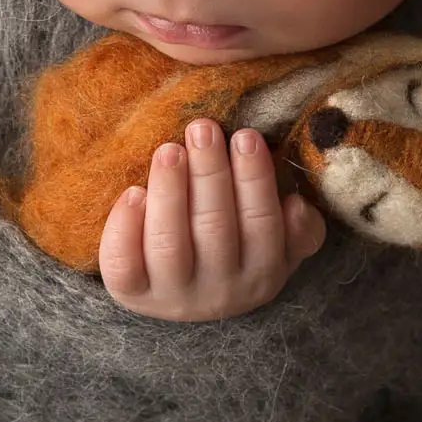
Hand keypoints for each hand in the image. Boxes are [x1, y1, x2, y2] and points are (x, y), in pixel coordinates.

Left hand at [100, 117, 328, 320]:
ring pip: (168, 244)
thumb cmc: (235, 250)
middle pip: (214, 228)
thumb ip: (299, 229)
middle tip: (202, 127)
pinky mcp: (130, 293)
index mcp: (261, 275)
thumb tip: (296, 204)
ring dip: (169, 191)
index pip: (262, 225)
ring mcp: (171, 294)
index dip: (254, 180)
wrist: (182, 293)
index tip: (245, 135)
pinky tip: (133, 193)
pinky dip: (125, 227)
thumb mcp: (278, 246)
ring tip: (169, 150)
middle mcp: (218, 291)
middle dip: (209, 173)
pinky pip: (123, 265)